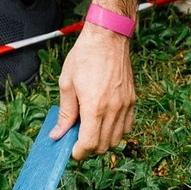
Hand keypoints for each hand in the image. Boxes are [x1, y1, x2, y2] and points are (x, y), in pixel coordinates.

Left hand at [57, 28, 134, 158]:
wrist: (108, 37)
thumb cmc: (85, 56)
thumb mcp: (67, 83)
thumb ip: (65, 113)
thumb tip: (58, 134)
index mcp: (94, 106)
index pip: (88, 144)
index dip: (78, 152)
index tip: (71, 151)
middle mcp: (113, 109)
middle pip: (103, 145)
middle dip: (89, 148)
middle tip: (77, 139)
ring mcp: (125, 105)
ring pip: (116, 139)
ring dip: (103, 141)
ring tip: (90, 130)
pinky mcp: (132, 100)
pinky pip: (127, 126)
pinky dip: (116, 131)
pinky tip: (105, 122)